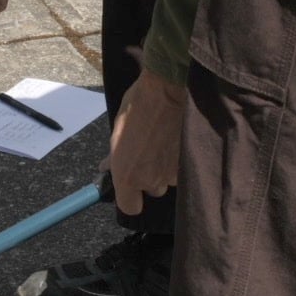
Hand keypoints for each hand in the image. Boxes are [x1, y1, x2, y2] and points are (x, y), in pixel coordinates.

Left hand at [109, 51, 185, 214]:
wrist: (170, 88)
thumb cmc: (139, 106)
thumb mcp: (118, 131)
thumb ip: (114, 156)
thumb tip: (105, 167)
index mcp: (127, 176)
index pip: (130, 207)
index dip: (131, 198)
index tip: (131, 188)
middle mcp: (150, 181)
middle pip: (152, 190)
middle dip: (150, 176)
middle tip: (149, 153)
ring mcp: (172, 174)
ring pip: (169, 179)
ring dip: (167, 167)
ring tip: (165, 142)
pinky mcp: (190, 164)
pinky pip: (184, 168)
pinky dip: (181, 158)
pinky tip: (178, 139)